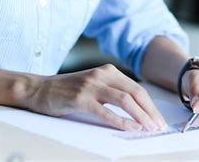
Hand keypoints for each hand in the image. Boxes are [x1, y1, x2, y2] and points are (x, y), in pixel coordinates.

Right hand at [27, 64, 166, 131]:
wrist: (39, 89)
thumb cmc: (68, 91)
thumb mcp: (95, 85)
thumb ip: (113, 91)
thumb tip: (137, 109)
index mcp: (109, 71)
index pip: (137, 89)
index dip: (150, 105)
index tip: (158, 120)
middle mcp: (103, 74)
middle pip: (135, 93)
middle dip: (150, 111)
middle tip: (159, 127)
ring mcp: (92, 85)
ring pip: (124, 100)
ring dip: (140, 116)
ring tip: (149, 129)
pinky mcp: (80, 98)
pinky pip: (105, 111)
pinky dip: (120, 120)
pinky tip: (130, 128)